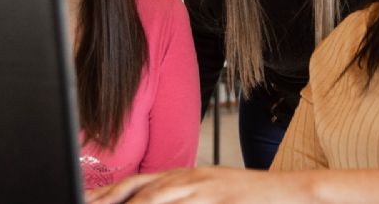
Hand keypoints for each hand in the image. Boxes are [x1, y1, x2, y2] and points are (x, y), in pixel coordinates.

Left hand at [85, 167, 311, 203]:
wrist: (288, 191)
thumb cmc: (247, 197)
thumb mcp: (209, 193)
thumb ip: (181, 197)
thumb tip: (151, 200)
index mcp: (185, 176)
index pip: (138, 184)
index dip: (111, 194)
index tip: (90, 201)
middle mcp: (190, 178)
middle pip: (141, 188)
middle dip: (113, 199)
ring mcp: (203, 188)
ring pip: (158, 194)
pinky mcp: (217, 197)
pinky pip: (184, 203)